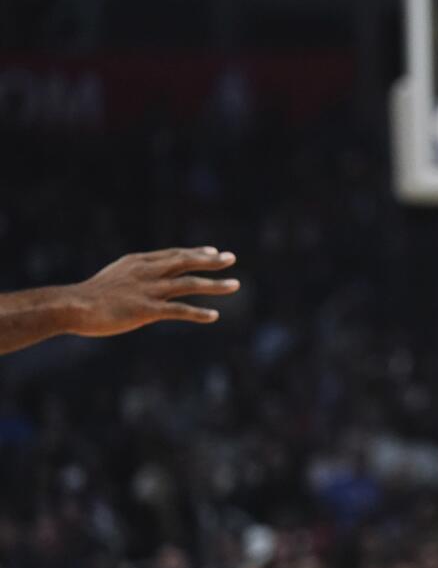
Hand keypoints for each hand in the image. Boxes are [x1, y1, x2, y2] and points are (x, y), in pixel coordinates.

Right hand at [67, 247, 239, 335]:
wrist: (72, 306)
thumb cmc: (90, 296)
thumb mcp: (115, 277)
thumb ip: (135, 276)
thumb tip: (149, 279)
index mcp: (138, 262)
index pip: (173, 254)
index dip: (195, 252)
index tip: (213, 251)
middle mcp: (147, 272)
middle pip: (185, 261)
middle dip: (210, 260)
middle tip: (232, 258)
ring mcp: (148, 290)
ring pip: (188, 284)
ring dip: (214, 284)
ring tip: (235, 285)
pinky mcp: (146, 309)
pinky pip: (178, 310)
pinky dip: (198, 312)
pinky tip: (214, 315)